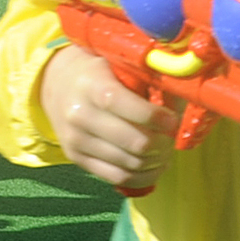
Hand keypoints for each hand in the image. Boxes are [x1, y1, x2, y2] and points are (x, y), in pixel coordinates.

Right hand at [39, 45, 177, 190]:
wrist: (55, 83)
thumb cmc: (97, 71)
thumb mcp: (116, 62)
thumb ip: (147, 78)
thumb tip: (185, 94)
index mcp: (91, 86)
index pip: (128, 108)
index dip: (157, 117)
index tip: (172, 118)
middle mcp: (80, 115)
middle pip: (135, 142)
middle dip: (163, 143)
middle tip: (170, 136)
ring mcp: (76, 140)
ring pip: (130, 164)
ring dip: (156, 161)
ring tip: (165, 150)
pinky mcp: (76, 158)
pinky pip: (117, 178)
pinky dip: (143, 177)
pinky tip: (154, 166)